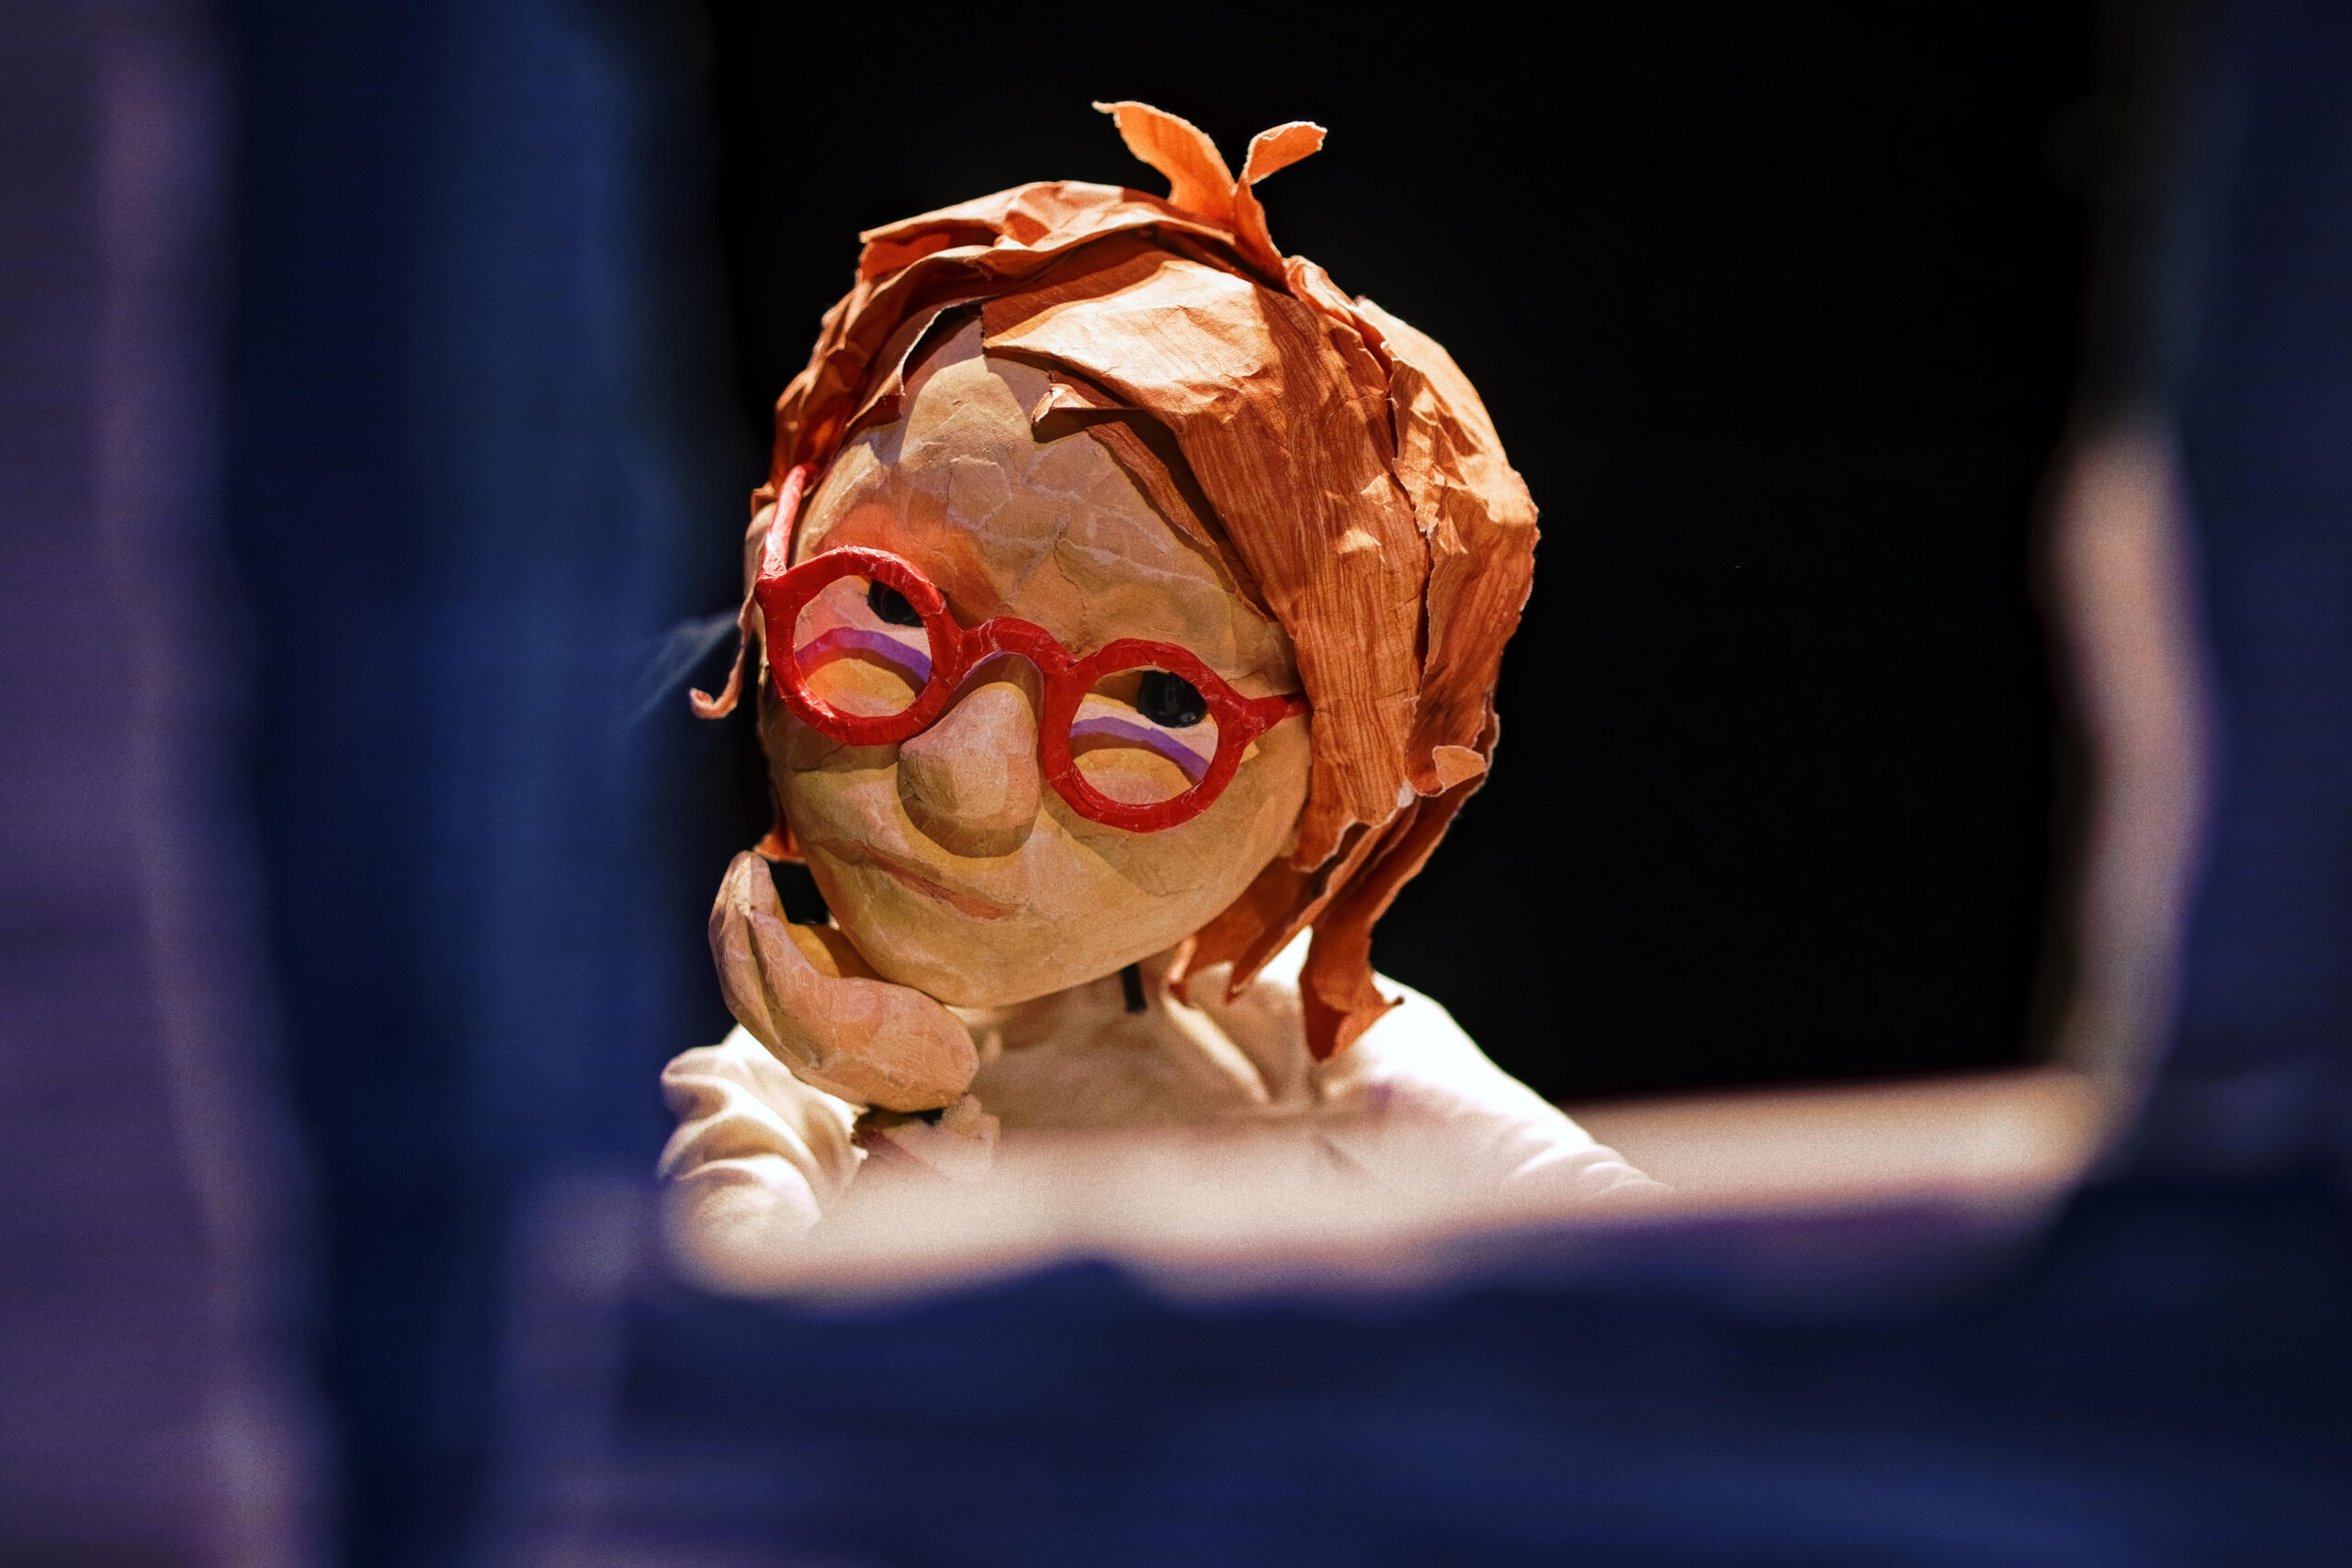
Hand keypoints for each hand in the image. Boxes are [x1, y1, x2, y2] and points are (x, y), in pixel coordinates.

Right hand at [709, 851, 978, 1111]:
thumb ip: (838, 959)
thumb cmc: (922, 1027)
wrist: (961, 1075)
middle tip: (742, 865)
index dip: (734, 931)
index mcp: (796, 1037)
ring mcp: (809, 1046)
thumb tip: (830, 897)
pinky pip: (782, 978)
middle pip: (737, 980)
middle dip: (728, 918)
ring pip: (746, 980)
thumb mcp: (869, 986)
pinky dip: (765, 934)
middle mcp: (792, 1048)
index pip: (744, 983)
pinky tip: (766, 894)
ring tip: (749, 868)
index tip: (746, 880)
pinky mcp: (835, 1033)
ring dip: (739, 918)